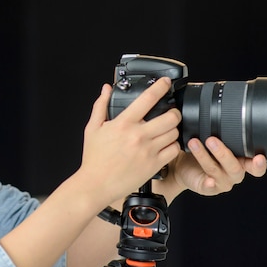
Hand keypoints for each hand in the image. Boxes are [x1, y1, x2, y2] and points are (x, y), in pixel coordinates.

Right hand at [78, 77, 181, 207]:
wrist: (96, 184)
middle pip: (170, 116)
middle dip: (173, 112)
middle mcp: (138, 135)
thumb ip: (100, 106)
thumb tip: (106, 89)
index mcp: (123, 123)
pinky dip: (173, 146)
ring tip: (166, 130)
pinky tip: (165, 144)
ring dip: (173, 129)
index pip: (148, 99)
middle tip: (170, 113)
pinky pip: (173, 150)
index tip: (165, 82)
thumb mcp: (92, 128)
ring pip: (174, 133)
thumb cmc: (94, 158)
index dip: (160, 87)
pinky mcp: (154, 165)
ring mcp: (148, 151)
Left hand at [167, 136, 266, 197]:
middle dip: (223, 153)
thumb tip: (219, 107)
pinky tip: (207, 180)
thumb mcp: (213, 138)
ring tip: (194, 143)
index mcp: (241, 160)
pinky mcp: (208, 188)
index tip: (259, 157)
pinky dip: (209, 184)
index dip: (260, 163)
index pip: (256, 165)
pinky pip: (209, 187)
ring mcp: (222, 182)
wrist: (183, 165)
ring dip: (204, 156)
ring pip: (216, 171)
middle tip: (211, 140)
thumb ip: (220, 130)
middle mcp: (233, 172)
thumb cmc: (202, 150)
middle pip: (235, 167)